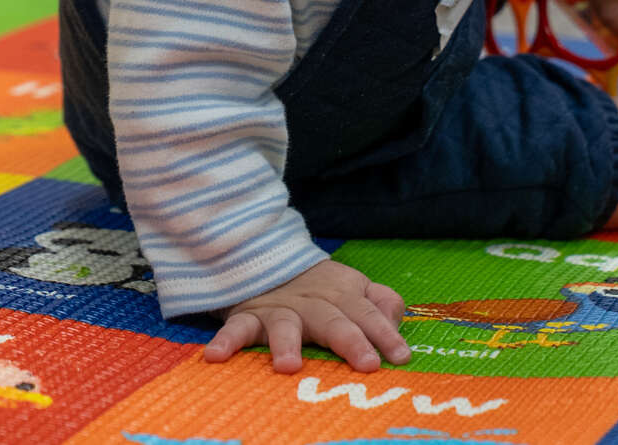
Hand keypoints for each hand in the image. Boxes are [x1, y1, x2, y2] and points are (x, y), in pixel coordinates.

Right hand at [201, 258, 410, 373]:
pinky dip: (226, 341)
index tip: (400, 357)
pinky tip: (216, 356)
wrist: (264, 251)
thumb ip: (381, 302)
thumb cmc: (317, 285)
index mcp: (343, 294)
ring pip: (285, 325)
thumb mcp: (354, 286)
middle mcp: (313, 302)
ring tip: (289, 366)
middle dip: (350, 340)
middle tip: (366, 364)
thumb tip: (396, 324)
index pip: (369, 313)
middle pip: (334, 321)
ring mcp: (278, 308)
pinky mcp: (247, 314)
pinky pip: (237, 328)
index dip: (385, 334)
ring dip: (287, 344)